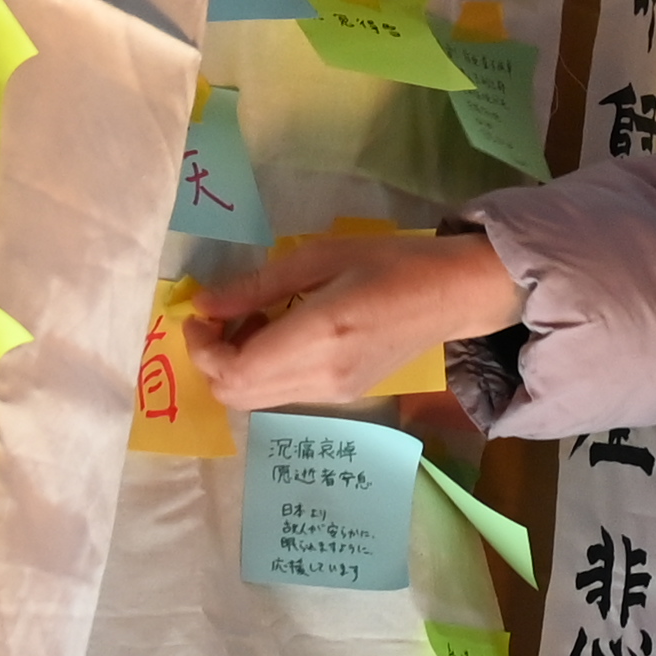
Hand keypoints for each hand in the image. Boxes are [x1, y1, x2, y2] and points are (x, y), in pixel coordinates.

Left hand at [191, 230, 518, 411]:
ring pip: (255, 400)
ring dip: (236, 367)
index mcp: (319, 333)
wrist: (455, 294)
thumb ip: (258, 284)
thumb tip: (204, 303)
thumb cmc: (392, 261)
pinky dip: (263, 372)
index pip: (233, 369)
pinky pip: (281, 395)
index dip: (202, 348)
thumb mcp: (322, 256)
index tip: (201, 314)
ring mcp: (334, 393)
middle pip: (236, 394)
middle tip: (221, 318)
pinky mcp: (343, 396)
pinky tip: (281, 335)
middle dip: (212, 361)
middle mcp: (322, 375)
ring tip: (254, 321)